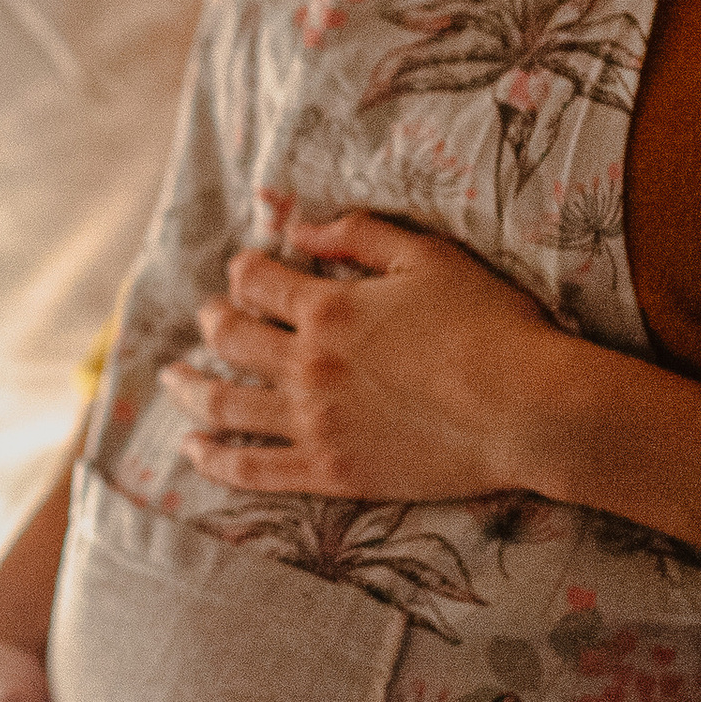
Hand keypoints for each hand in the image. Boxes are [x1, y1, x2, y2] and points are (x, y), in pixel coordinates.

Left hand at [161, 208, 571, 499]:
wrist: (527, 410)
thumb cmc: (491, 325)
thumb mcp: (428, 256)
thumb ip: (359, 235)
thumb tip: (299, 227)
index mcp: (329, 309)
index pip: (257, 282)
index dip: (245, 270)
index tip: (245, 270)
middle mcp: (308, 366)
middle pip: (232, 339)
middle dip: (213, 321)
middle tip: (207, 317)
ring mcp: (314, 425)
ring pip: (227, 404)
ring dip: (191, 388)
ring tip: (172, 379)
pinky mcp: (331, 475)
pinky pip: (252, 470)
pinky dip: (214, 460)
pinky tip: (192, 450)